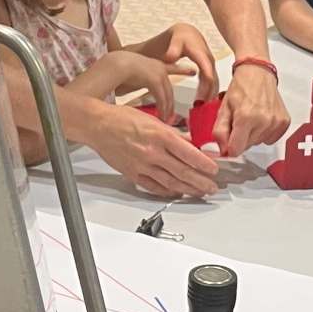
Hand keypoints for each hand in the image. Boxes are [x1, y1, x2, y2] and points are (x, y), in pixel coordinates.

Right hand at [90, 101, 219, 198]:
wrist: (98, 126)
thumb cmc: (123, 118)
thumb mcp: (154, 119)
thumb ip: (173, 134)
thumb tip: (191, 145)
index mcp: (160, 135)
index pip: (188, 153)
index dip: (204, 164)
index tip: (214, 169)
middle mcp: (152, 152)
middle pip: (182, 172)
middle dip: (201, 182)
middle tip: (212, 186)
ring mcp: (142, 166)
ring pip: (170, 183)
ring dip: (188, 189)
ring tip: (200, 192)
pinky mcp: (133, 175)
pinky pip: (154, 187)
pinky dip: (168, 192)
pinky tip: (177, 193)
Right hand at [110, 51, 200, 116]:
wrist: (115, 64)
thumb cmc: (121, 70)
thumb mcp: (134, 75)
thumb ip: (142, 81)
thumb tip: (142, 93)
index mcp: (156, 65)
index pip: (173, 68)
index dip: (183, 70)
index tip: (193, 71)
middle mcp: (160, 68)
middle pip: (169, 90)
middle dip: (170, 105)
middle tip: (171, 117)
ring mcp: (159, 73)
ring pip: (167, 95)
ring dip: (167, 109)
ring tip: (167, 121)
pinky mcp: (155, 79)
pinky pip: (162, 97)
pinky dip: (162, 108)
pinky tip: (162, 117)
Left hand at [156, 24, 219, 101]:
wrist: (187, 33)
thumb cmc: (180, 37)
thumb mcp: (175, 39)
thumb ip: (173, 48)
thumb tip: (170, 57)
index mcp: (200, 53)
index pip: (206, 66)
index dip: (207, 78)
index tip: (207, 91)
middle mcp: (208, 60)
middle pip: (212, 78)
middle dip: (208, 92)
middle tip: (201, 107)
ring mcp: (210, 66)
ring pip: (213, 82)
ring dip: (210, 95)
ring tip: (204, 109)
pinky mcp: (209, 70)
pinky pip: (212, 82)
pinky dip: (209, 92)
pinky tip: (205, 103)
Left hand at [213, 62, 288, 156]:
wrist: (258, 73)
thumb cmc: (240, 88)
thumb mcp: (223, 108)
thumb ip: (219, 131)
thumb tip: (223, 150)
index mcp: (245, 117)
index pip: (236, 150)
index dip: (229, 146)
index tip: (228, 137)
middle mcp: (263, 121)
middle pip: (247, 147)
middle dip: (240, 138)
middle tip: (239, 120)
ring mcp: (275, 122)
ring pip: (258, 142)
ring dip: (252, 134)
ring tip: (251, 117)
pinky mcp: (284, 122)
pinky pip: (270, 139)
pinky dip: (264, 133)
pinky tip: (262, 119)